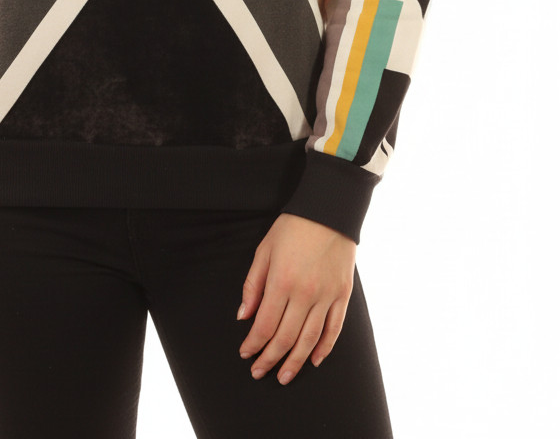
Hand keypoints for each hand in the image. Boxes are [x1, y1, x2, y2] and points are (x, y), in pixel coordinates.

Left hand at [236, 212, 355, 384]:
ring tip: (284, 376)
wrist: (329, 210)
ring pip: (309, 339)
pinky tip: (313, 360)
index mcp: (281, 281)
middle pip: (285, 337)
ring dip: (295, 362)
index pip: (265, 325)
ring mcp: (327, 296)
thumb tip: (244, 316)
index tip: (245, 354)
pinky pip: (334, 329)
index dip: (254, 344)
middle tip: (259, 372)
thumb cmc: (292, 227)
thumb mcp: (264, 250)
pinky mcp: (342, 295)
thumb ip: (253, 284)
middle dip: (270, 358)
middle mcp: (305, 293)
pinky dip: (324, 348)